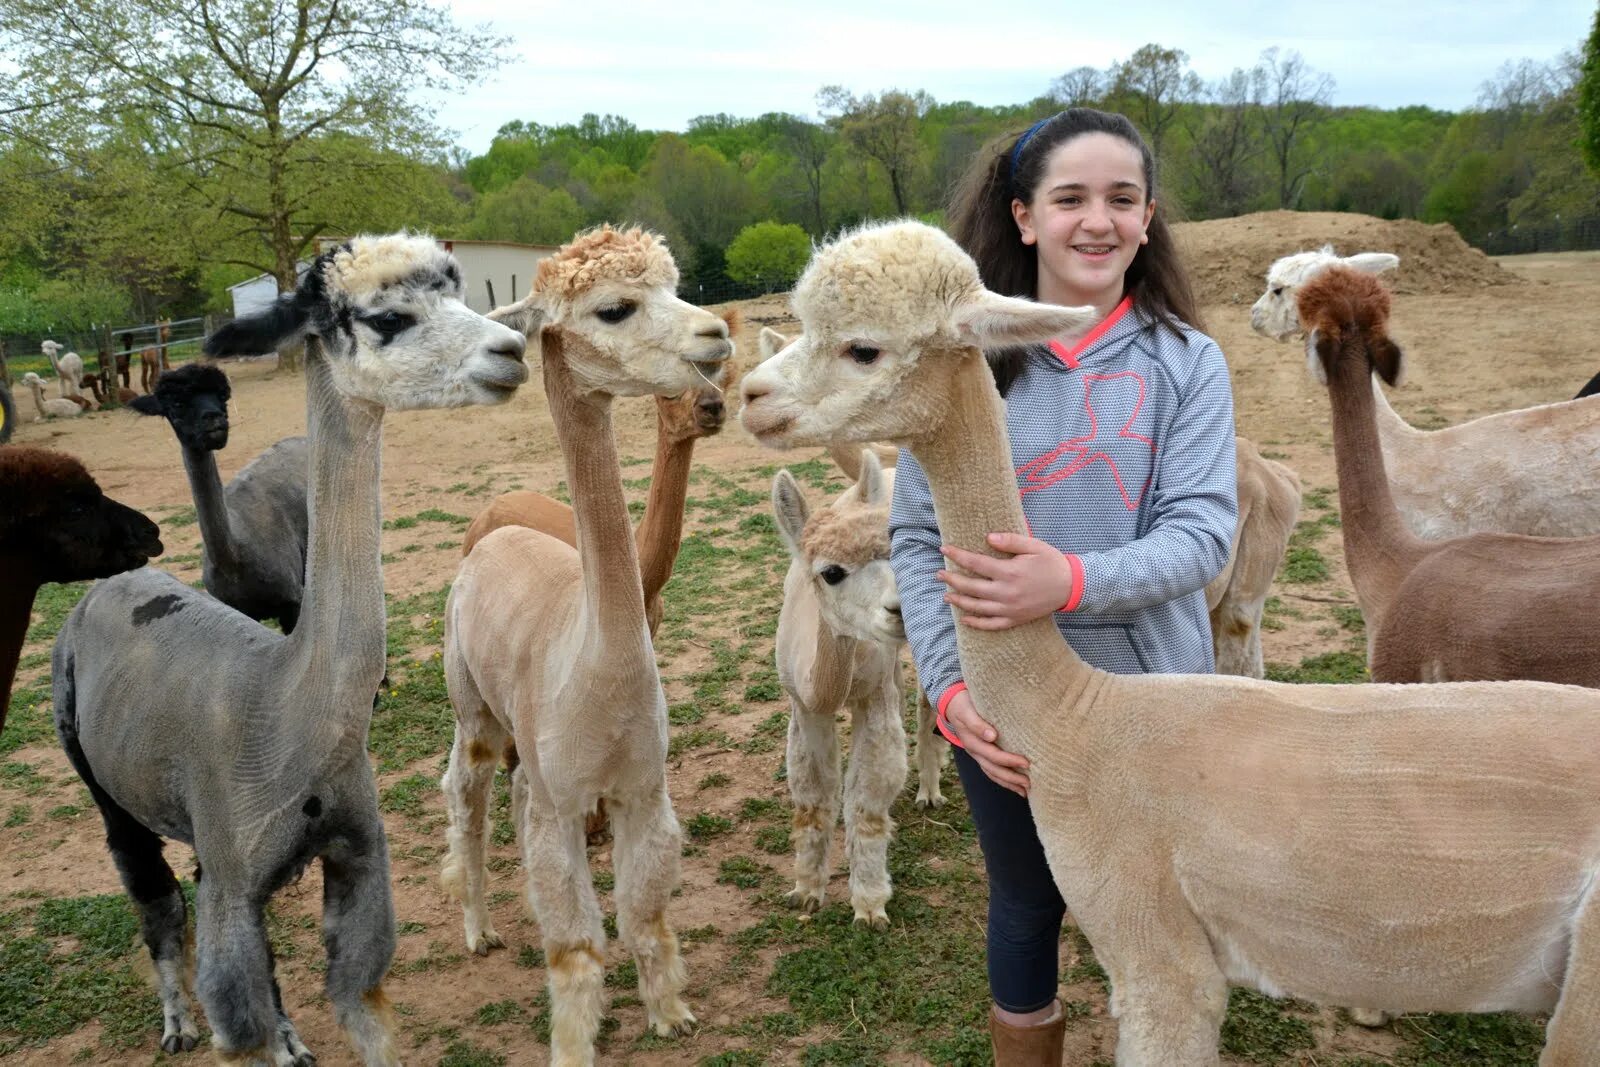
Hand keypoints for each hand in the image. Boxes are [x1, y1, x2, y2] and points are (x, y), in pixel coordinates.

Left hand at [938, 532, 1073, 629]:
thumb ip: (1010, 541)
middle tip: (939, 574)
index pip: (976, 563)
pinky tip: (964, 619)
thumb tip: (987, 538)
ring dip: (959, 601)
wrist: (1071, 587)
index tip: (944, 549)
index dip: (957, 556)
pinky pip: (991, 624)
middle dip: (952, 579)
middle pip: (971, 587)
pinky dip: (976, 623)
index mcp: (1009, 572)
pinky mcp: (1015, 619)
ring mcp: (1010, 609)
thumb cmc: (1052, 562)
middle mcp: (1006, 592)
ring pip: (977, 607)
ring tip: (946, 595)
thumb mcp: (1034, 546)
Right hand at [943, 689, 1029, 796]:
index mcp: (971, 741)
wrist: (953, 705)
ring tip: (1026, 790)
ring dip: (1009, 783)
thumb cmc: (964, 704)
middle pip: (993, 769)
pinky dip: (1004, 782)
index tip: (1026, 763)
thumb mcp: (966, 711)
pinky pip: (992, 772)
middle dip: (1011, 777)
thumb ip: (977, 723)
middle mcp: (974, 751)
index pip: (992, 754)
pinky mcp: (981, 756)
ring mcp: (977, 755)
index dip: (1008, 760)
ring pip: (993, 773)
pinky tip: (1017, 788)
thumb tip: (992, 736)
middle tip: (1029, 782)